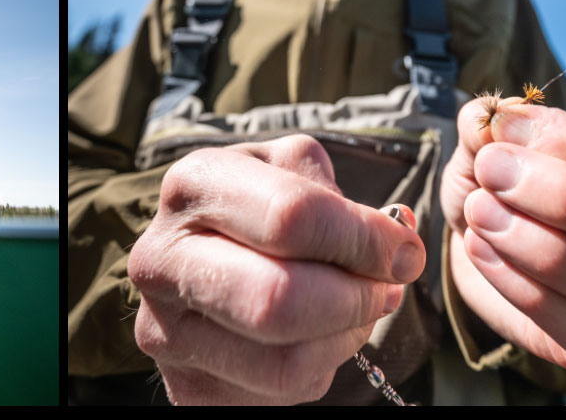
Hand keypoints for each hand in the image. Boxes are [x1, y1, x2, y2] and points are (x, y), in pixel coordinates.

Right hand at [128, 134, 425, 404]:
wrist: (210, 263)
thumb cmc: (263, 212)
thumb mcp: (293, 173)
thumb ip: (343, 201)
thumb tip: (396, 249)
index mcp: (194, 185)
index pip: (292, 217)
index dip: (364, 240)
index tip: (403, 252)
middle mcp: (162, 260)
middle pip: (280, 299)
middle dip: (355, 299)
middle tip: (383, 290)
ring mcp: (166, 331)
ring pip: (286, 361)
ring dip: (346, 338)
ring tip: (355, 311)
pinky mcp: (186, 388)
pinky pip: (280, 393)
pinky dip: (321, 367)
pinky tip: (318, 338)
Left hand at [438, 97, 565, 370]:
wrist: (470, 239)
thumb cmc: (495, 184)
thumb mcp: (488, 143)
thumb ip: (495, 124)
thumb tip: (496, 121)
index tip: (503, 135)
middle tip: (493, 174)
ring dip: (549, 253)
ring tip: (482, 217)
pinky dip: (526, 292)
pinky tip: (483, 253)